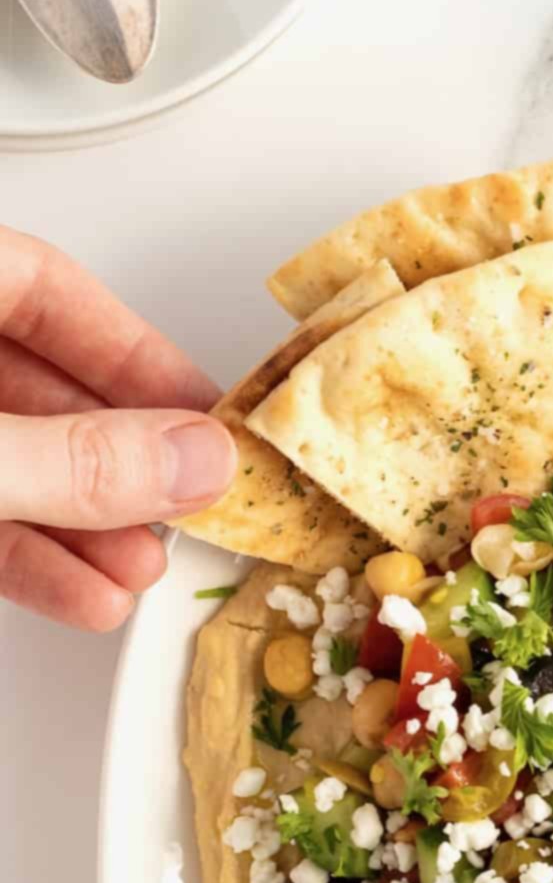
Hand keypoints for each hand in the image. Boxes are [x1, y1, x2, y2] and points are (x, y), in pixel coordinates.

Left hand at [0, 226, 237, 630]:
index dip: (136, 353)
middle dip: (118, 463)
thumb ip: (73, 459)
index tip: (203, 417)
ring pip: (8, 460)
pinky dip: (24, 554)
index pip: (47, 288)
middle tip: (185, 507)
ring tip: (139, 574)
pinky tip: (79, 595)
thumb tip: (192, 461)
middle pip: (38, 385)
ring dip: (83, 525)